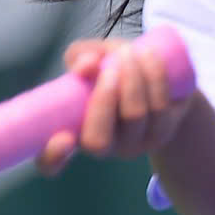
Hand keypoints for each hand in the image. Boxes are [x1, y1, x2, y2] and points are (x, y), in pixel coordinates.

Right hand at [37, 37, 195, 174]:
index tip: (62, 138)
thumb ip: (80, 57)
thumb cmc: (114, 71)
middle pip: (99, 140)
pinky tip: (148, 55)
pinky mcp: (161, 133)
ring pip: (133, 117)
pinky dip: (153, 77)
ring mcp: (134, 144)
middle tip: (110, 67)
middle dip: (104, 100)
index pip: (52, 162)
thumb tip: (89, 64)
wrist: (162, 81)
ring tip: (128, 52)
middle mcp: (103, 148)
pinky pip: (159, 106)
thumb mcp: (90, 60)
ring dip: (130, 80)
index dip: (53, 157)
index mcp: (72, 134)